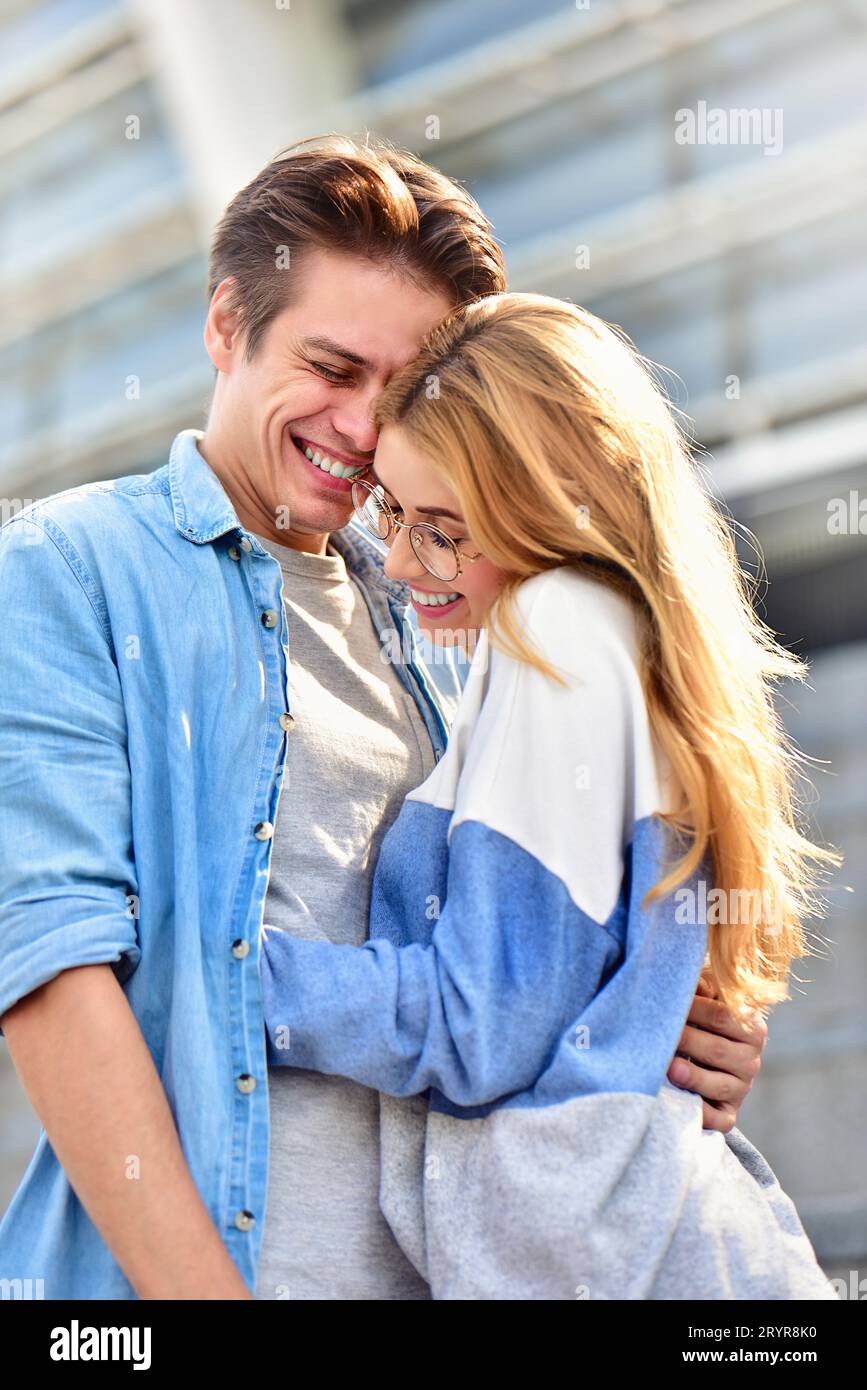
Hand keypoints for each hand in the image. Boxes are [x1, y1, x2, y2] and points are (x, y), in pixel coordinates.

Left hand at [667, 973, 767, 1132]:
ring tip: (670, 1069)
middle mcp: (751, 1059)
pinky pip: (719, 1119)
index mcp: (751, 1027)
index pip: (723, 1016)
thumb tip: (693, 982)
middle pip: (717, 1050)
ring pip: (719, 1085)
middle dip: (686, 1042)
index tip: (666, 1003)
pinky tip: (681, 1104)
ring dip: (693, 1077)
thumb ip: (704, 986)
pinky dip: (701, 1113)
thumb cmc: (703, 1018)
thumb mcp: (708, 997)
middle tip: (659, 1034)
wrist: (708, 1058)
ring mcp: (741, 1088)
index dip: (694, 1009)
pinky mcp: (729, 1114)